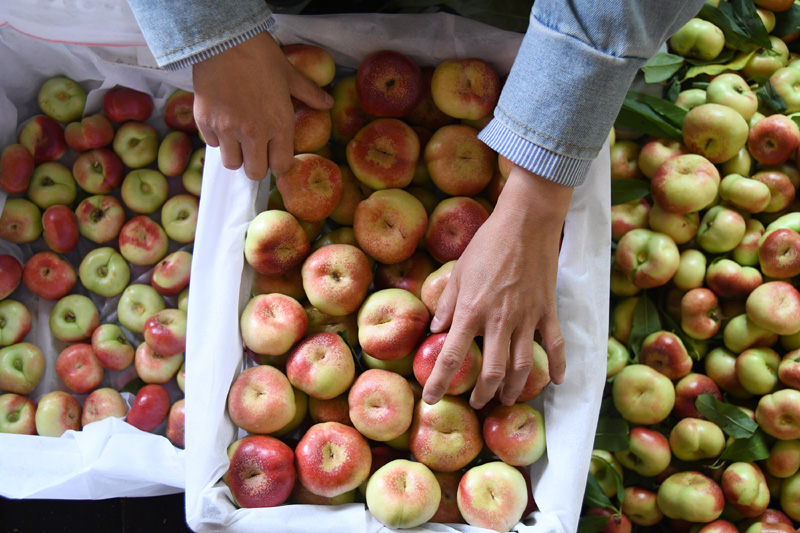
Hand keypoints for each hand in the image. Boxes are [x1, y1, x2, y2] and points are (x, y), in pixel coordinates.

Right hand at [192, 31, 332, 179]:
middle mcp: (253, 133)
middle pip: (255, 172)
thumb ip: (309, 93)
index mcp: (278, 125)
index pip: (280, 166)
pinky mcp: (205, 122)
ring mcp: (227, 129)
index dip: (278, 162)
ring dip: (236, 154)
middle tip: (255, 149)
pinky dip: (217, 137)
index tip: (274, 154)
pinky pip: (211, 144)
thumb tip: (328, 103)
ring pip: (231, 163)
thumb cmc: (261, 55)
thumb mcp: (290, 74)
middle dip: (256, 164)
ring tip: (237, 136)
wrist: (224, 37)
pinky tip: (222, 120)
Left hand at [420, 165, 572, 408]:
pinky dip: (557, 366)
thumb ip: (447, 304)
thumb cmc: (487, 244)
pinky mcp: (547, 311)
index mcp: (471, 311)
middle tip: (476, 403)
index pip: (451, 356)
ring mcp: (527, 318)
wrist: (526, 223)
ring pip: (522, 366)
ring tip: (505, 399)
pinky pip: (555, 345)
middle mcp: (499, 321)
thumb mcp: (458, 272)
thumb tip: (436, 330)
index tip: (432, 399)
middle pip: (491, 372)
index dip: (439, 382)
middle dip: (482, 393)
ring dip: (514, 388)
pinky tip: (556, 382)